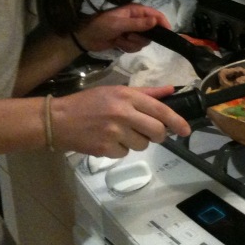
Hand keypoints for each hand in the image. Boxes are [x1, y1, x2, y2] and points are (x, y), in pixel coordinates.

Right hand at [51, 85, 190, 157]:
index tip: (186, 131)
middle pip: (156, 131)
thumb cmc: (88, 103)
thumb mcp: (116, 91)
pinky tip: (109, 141)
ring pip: (142, 145)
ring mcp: (114, 132)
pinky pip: (125, 153)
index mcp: (127, 96)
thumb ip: (145, 93)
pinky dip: (121, 150)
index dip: (177, 122)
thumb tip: (171, 91)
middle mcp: (122, 113)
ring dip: (137, 142)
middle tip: (153, 135)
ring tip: (121, 133)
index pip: (160, 110)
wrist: (57, 119)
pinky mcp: (105, 148)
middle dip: (159, 136)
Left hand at [75, 4, 169, 52]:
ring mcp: (133, 31)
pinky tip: (118, 44)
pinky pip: (136, 47)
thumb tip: (155, 21)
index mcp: (135, 11)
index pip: (155, 15)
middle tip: (129, 37)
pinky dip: (127, 48)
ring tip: (120, 40)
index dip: (162, 22)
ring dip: (132, 43)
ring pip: (144, 41)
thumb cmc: (101, 26)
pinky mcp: (128, 40)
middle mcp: (136, 20)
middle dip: (141, 37)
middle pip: (151, 31)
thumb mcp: (118, 24)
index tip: (168, 33)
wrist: (86, 38)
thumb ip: (138, 24)